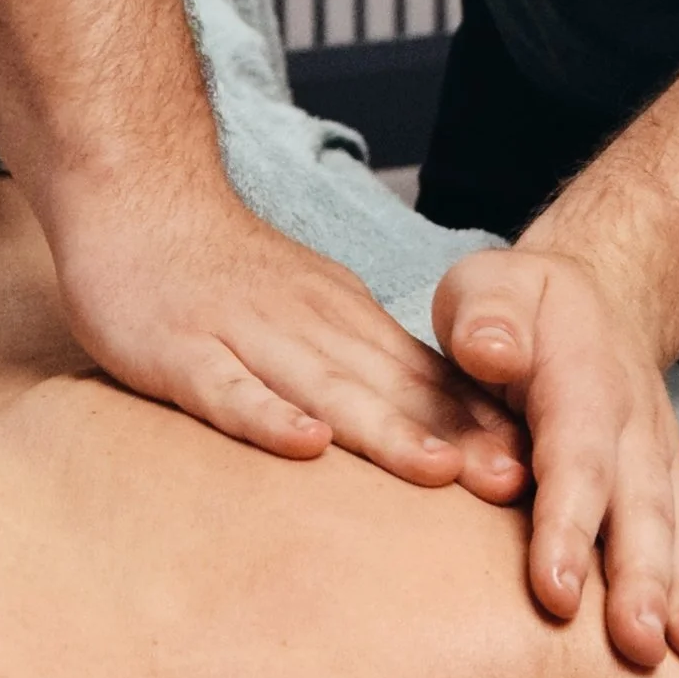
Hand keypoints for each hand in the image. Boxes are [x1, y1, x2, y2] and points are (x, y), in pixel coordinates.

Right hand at [54, 170, 526, 498]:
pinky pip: (229, 389)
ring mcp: (246, 337)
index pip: (425, 377)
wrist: (139, 193)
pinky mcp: (182, 352)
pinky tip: (306, 447)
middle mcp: (308, 328)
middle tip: (514, 484)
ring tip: (438, 471)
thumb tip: (439, 431)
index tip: (539, 467)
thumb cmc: (223, 273)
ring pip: (326, 389)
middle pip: (392, 390)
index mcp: (344, 321)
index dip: (481, 423)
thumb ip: (365, 368)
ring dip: (385, 431)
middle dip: (456, 438)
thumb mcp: (311, 309)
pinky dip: (268, 418)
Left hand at [429, 243, 678, 667]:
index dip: (566, 528)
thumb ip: (487, 317)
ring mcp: (662, 462)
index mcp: (583, 386)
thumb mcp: (488, 287)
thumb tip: (489, 352)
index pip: (575, 462)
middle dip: (643, 583)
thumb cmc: (522, 306)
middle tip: (639, 647)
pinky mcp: (673, 487)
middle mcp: (635, 431)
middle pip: (640, 513)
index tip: (557, 594)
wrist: (592, 300)